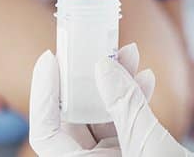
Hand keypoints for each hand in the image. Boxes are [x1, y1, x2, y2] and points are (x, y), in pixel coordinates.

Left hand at [29, 43, 193, 155]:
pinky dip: (133, 98)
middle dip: (85, 78)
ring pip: (102, 115)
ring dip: (115, 82)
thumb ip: (126, 106)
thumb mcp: (151, 147)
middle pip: (74, 116)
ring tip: (127, 54)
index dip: (43, 94)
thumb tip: (102, 66)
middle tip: (92, 48)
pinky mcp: (134, 154)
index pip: (46, 131)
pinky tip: (145, 77)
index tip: (49, 59)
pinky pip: (125, 122)